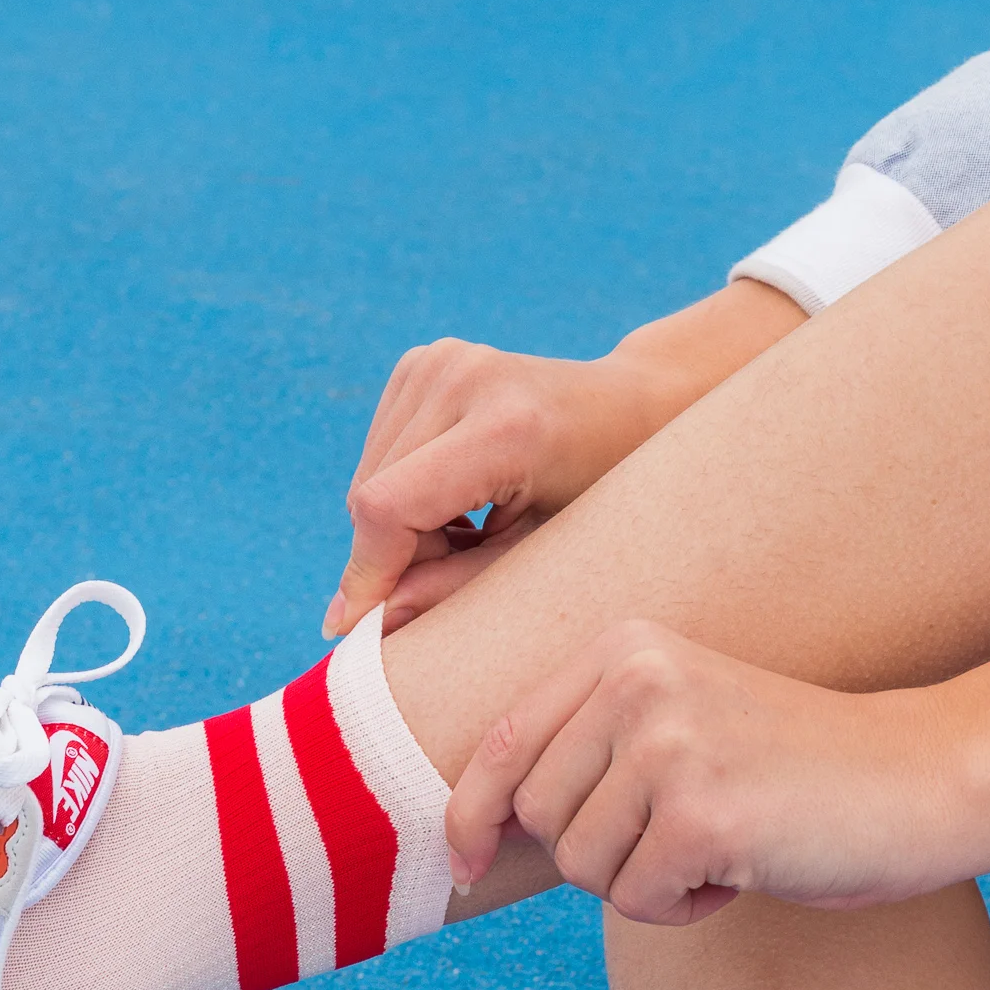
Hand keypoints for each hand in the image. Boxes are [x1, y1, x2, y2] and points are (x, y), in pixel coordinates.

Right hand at [324, 281, 806, 642]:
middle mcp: (463, 377)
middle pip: (370, 494)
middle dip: (391, 556)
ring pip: (366, 477)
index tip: (356, 629)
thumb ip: (454, 589)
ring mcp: (438, 360)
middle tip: (449, 577)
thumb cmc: (603, 495)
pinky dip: (402, 491)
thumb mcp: (541, 556)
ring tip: (468, 535)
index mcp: (506, 425)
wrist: (633, 411)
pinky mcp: (423, 361)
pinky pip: (379, 452)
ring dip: (396, 527)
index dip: (367, 572)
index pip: (388, 505)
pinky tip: (458, 502)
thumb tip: (367, 625)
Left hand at [445, 623, 989, 925]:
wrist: (927, 778)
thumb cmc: (800, 770)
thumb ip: (590, 749)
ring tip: (721, 847)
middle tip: (682, 843)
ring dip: (645, 885)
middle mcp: (635, 679)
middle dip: (596, 856)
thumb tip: (466, 823)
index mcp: (623, 648)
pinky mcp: (700, 810)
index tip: (464, 865)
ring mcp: (667, 741)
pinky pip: (636, 901)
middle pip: (536, 817)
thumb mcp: (681, 727)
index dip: (469, 817)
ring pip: (581, 866)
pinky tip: (747, 869)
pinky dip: (684, 909)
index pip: (501, 744)